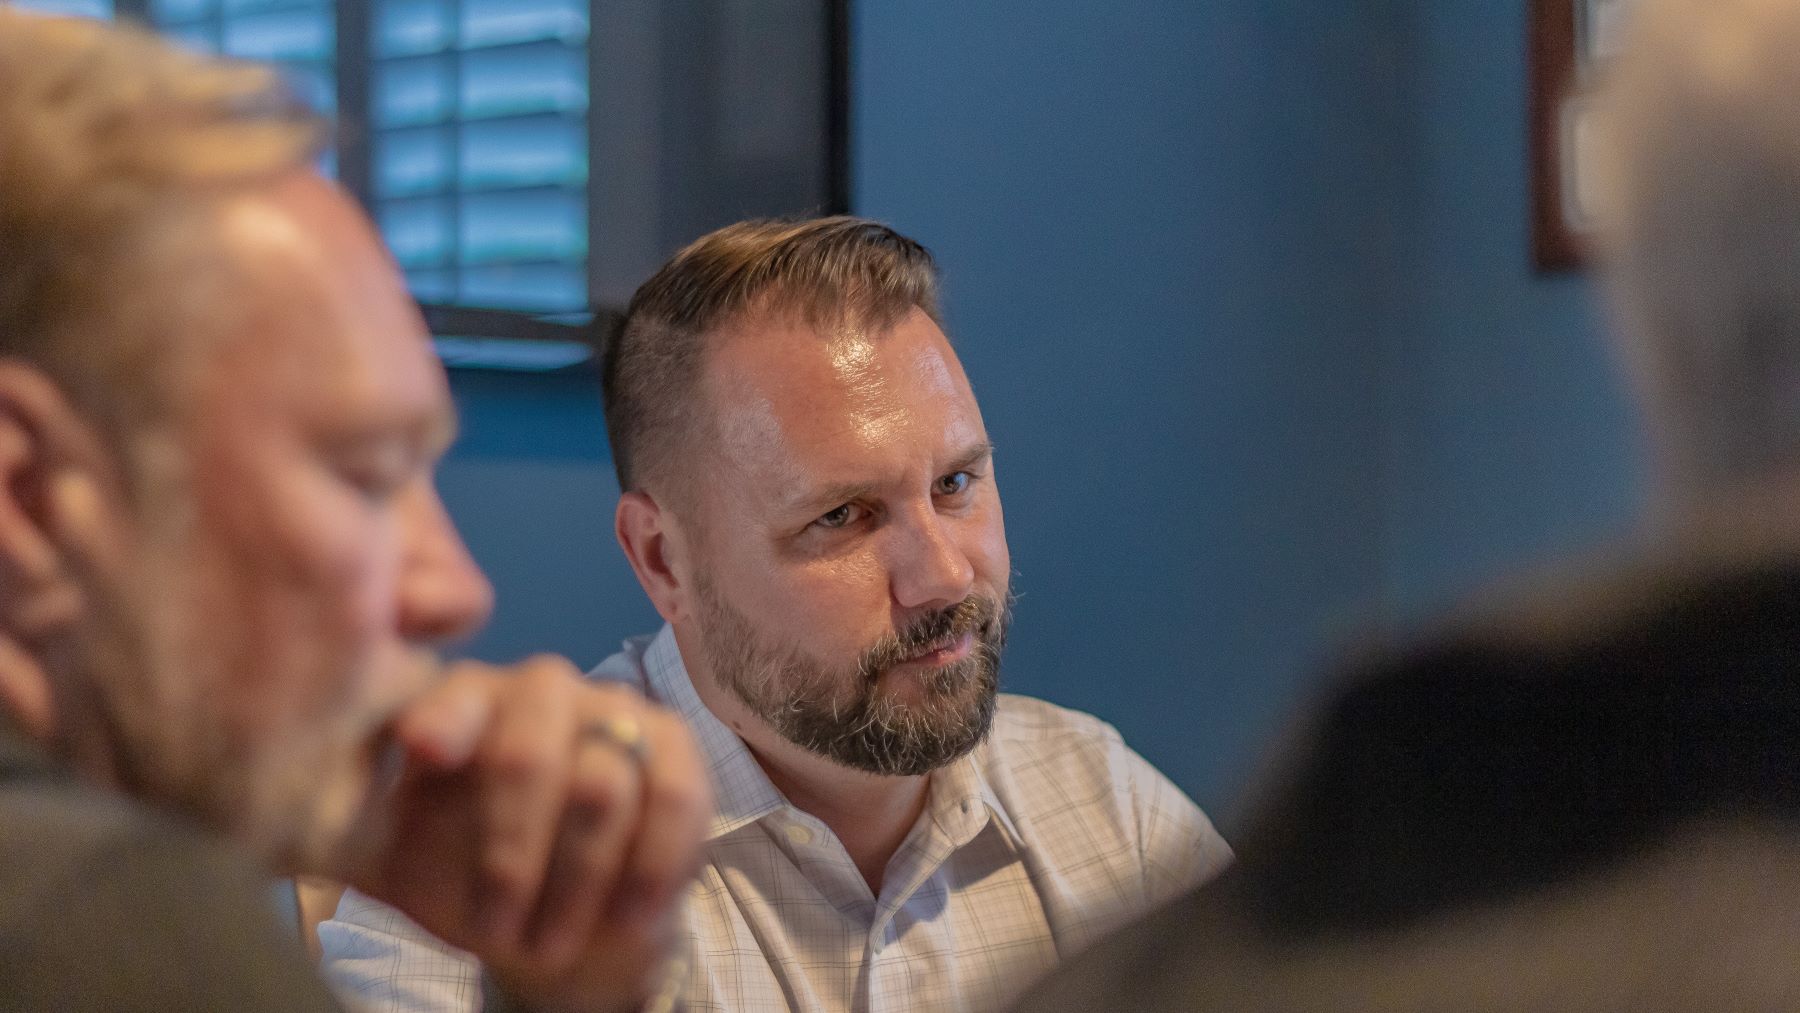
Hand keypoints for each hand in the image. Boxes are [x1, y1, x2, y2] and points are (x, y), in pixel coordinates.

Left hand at [350, 656, 710, 1012]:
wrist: (558, 924)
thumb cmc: (462, 880)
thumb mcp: (392, 859)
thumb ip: (340, 824)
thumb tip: (269, 808)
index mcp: (465, 701)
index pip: (456, 694)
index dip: (444, 718)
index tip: (421, 752)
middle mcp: (542, 689)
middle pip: (528, 749)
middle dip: (510, 854)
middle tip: (495, 930)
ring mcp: (615, 711)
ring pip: (601, 786)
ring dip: (573, 882)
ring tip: (547, 944)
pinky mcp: (674, 747)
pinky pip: (675, 800)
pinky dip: (649, 868)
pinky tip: (627, 919)